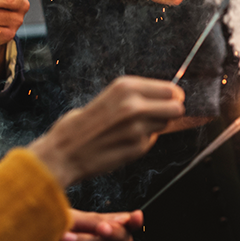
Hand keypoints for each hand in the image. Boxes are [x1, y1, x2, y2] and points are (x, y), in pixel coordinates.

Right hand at [28, 76, 184, 187]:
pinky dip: (142, 142)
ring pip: (165, 125)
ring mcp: (137, 128)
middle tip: (157, 116)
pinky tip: (123, 142)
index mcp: (126, 87)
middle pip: (176, 107)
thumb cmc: (83, 124)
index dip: (172, 97)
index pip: (171, 89)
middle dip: (170, 112)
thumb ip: (137, 95)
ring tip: (131, 129)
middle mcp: (134, 105)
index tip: (169, 100)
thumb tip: (167, 95)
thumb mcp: (109, 96)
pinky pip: (151, 141)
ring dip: (155, 127)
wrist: (63, 153)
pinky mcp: (137, 148)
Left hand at [44, 210, 140, 240]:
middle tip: (97, 228)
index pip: (128, 225)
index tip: (134, 217)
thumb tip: (125, 218)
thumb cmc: (44, 232)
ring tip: (65, 240)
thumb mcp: (70, 220)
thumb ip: (97, 220)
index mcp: (102, 227)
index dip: (135, 222)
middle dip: (110, 233)